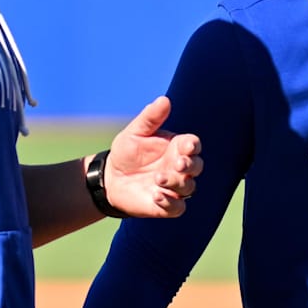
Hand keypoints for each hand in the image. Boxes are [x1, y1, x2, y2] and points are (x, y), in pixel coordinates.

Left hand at [103, 96, 202, 217]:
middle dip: (190, 165)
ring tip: (158, 179)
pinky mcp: (167, 205)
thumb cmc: (126, 152)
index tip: (185, 146)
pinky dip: (171, 203)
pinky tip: (157, 196)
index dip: (192, 146)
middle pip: (197, 166)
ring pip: (189, 187)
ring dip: (177, 183)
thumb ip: (150, 117)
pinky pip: (178, 207)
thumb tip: (164, 99)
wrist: (110, 178)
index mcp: (176, 147)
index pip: (193, 145)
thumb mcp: (135, 132)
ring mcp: (175, 187)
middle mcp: (179, 167)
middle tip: (177, 163)